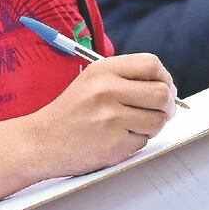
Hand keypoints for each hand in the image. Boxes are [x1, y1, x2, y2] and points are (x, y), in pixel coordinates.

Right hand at [31, 53, 177, 176]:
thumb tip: (167, 86)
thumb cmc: (71, 111)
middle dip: (168, 105)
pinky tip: (119, 138)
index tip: (165, 87)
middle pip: (161, 93)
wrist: (40, 141)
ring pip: (158, 120)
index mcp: (103, 70)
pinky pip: (144, 141)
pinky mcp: (113, 145)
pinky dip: (137, 142)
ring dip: (154, 125)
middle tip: (163, 111)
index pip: (152, 65)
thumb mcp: (92, 80)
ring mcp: (110, 119)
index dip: (164, 77)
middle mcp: (107, 91)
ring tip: (136, 125)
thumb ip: (126, 77)